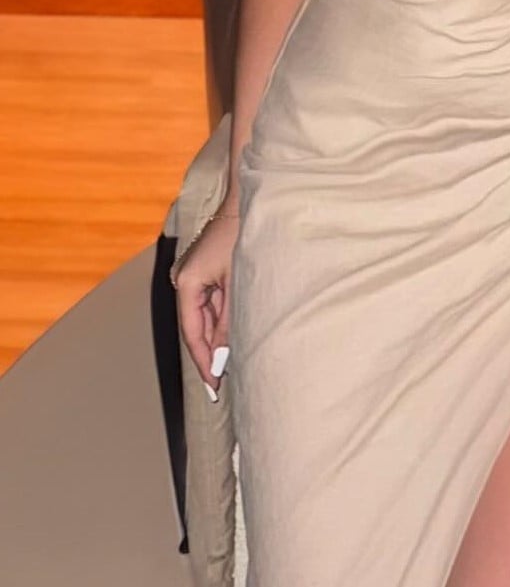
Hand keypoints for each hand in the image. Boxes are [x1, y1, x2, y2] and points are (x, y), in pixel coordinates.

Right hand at [173, 213, 239, 397]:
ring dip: (216, 340)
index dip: (203, 362)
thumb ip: (229, 323)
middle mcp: (184, 280)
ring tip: (227, 368)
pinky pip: (210, 304)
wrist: (246, 201)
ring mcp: (193, 275)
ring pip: (204, 317)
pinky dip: (220, 323)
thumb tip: (222, 359)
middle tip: (219, 387)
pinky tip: (230, 340)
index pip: (192, 333)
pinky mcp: (205, 272)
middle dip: (209, 355)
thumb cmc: (242, 236)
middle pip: (195, 327)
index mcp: (187, 283)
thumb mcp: (237, 284)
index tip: (213, 387)